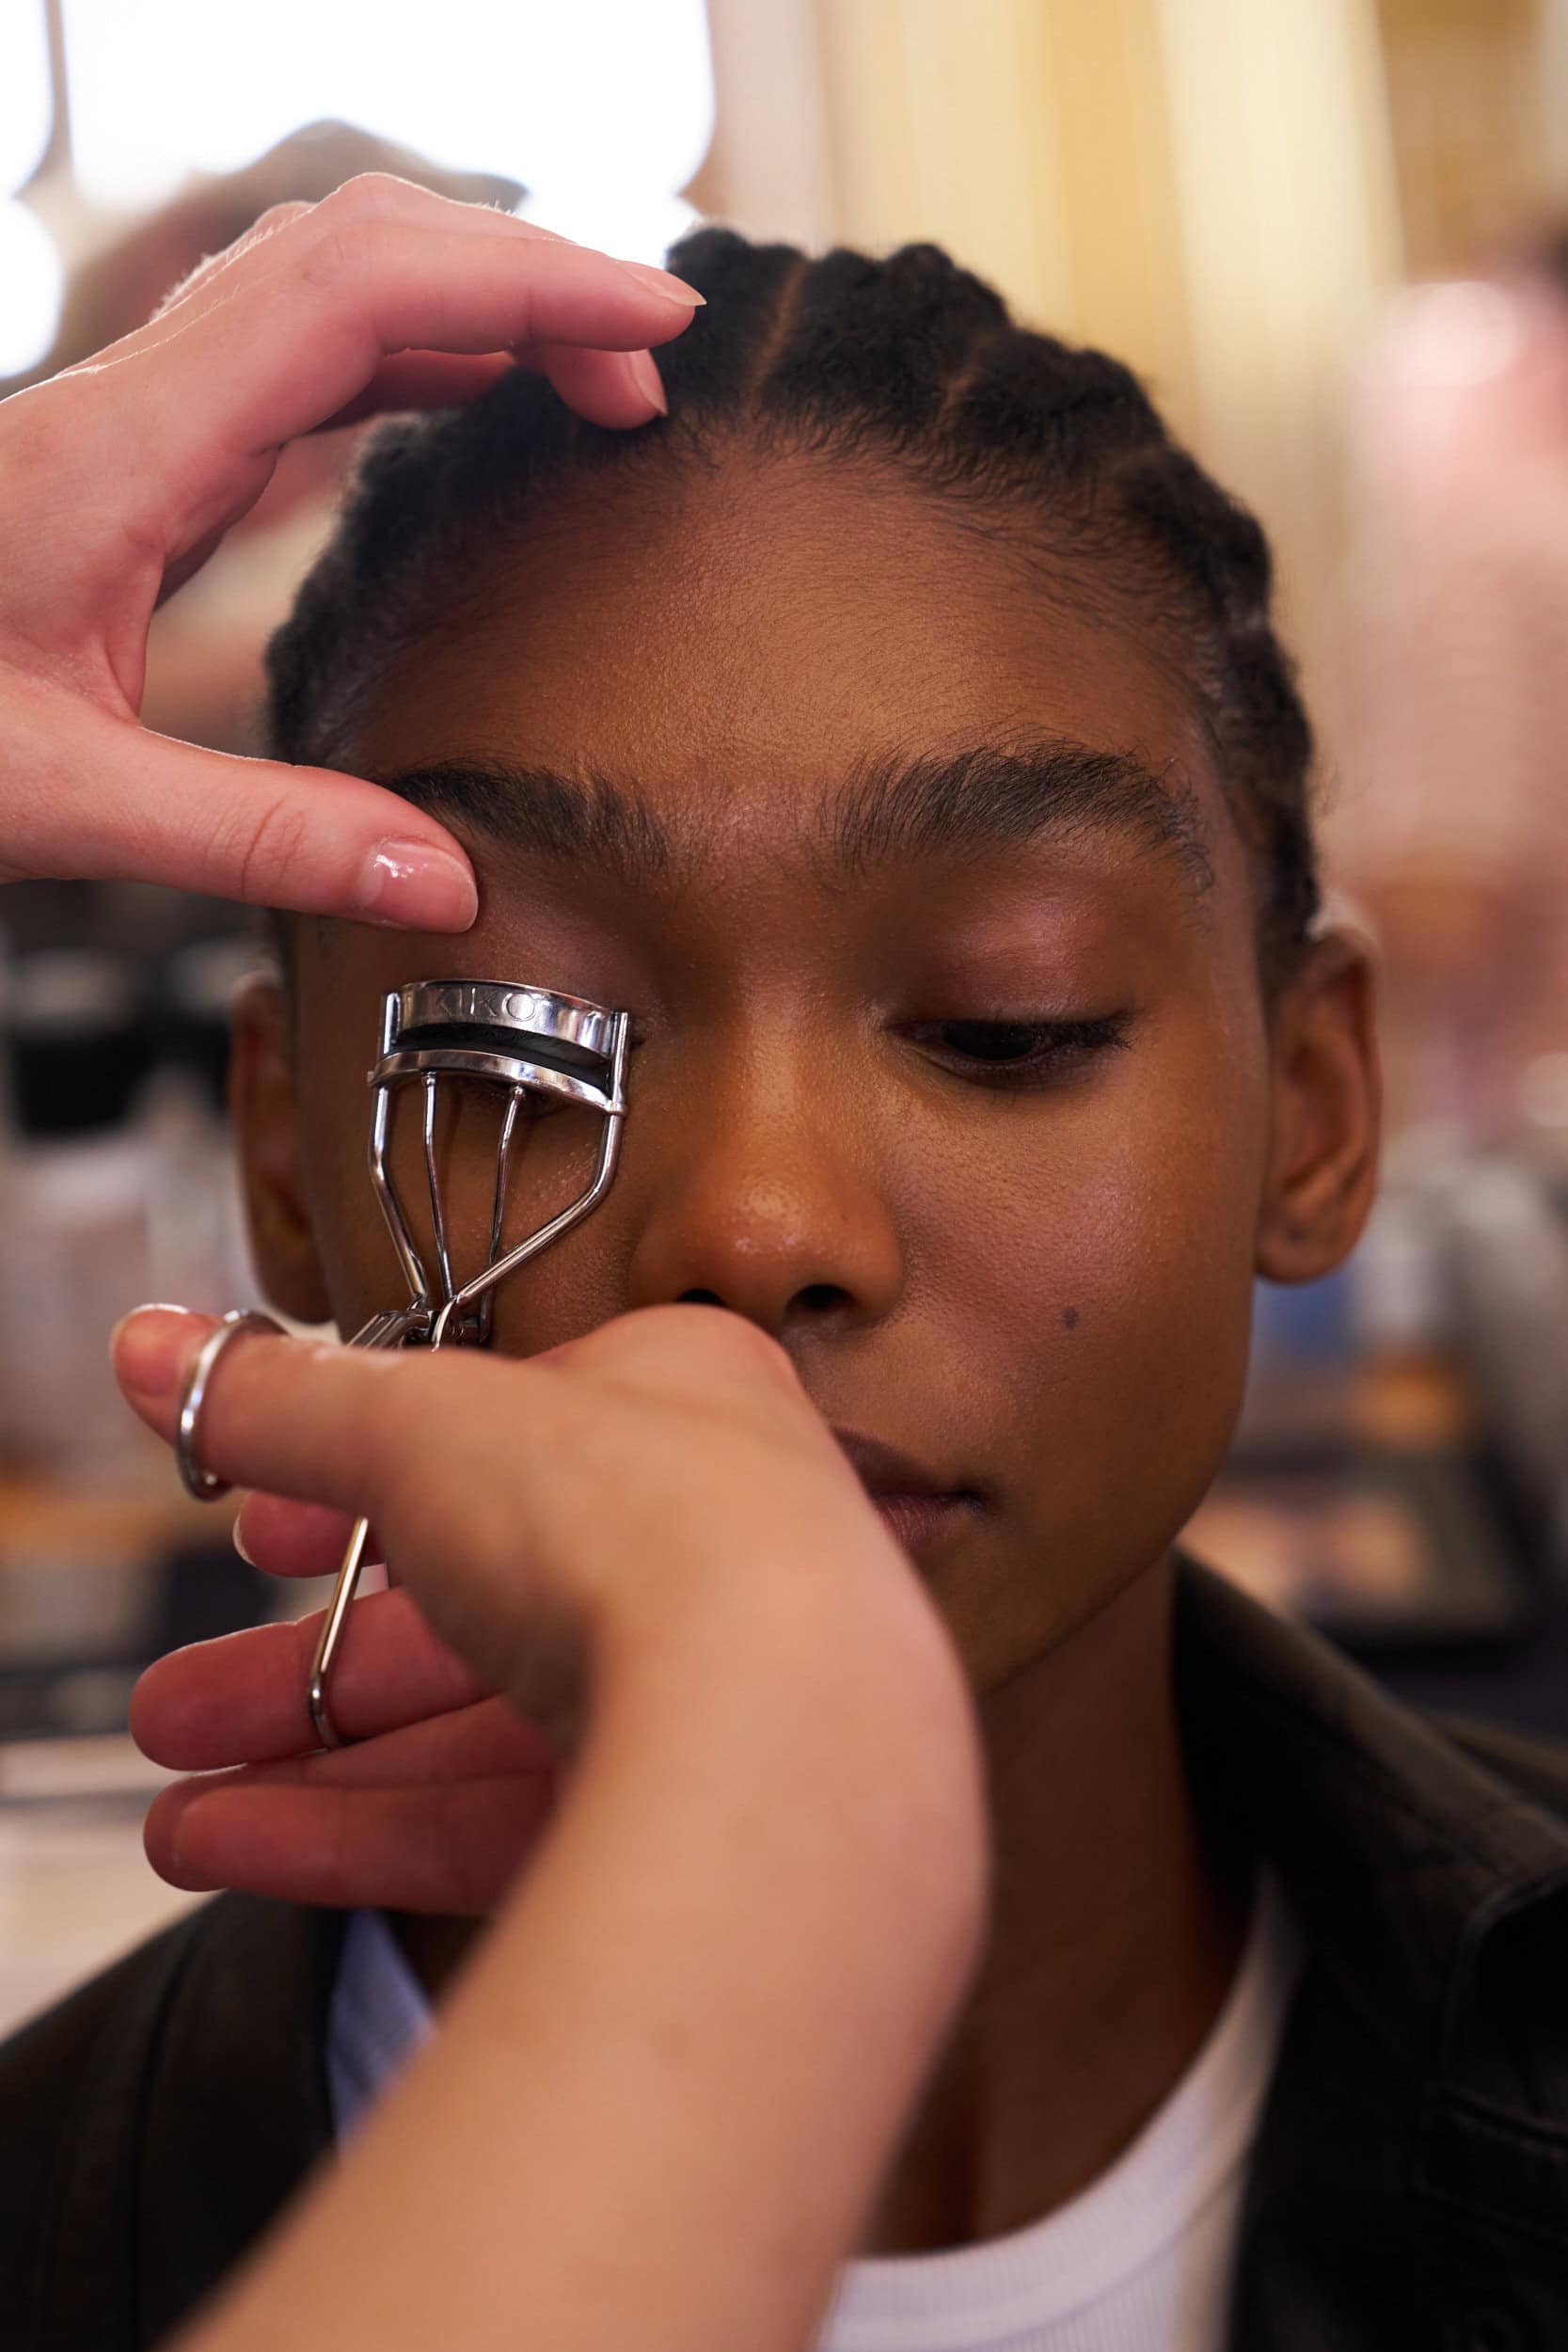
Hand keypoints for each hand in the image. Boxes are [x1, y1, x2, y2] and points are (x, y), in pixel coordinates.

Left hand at [0, 175, 700, 924]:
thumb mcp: (56, 803)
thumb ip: (258, 841)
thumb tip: (440, 885)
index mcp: (126, 449)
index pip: (359, 290)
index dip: (527, 279)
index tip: (658, 318)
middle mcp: (138, 399)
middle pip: (359, 246)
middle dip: (527, 271)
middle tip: (654, 362)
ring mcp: (137, 414)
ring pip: (331, 283)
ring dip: (475, 301)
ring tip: (595, 377)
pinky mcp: (137, 452)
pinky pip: (298, 357)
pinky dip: (410, 356)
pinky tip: (465, 404)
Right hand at [136, 1305, 987, 2351]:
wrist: (790, 1726)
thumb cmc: (648, 1520)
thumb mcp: (423, 1427)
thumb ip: (287, 1401)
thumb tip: (155, 1347)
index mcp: (680, 1402)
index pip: (507, 1433)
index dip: (366, 1473)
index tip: (255, 1522)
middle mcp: (708, 1548)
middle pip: (475, 1601)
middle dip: (306, 1654)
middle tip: (180, 1700)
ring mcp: (705, 1698)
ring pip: (479, 1730)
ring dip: (320, 1761)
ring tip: (176, 1800)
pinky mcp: (686, 1828)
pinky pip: (501, 1826)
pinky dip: (367, 1837)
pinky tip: (235, 1849)